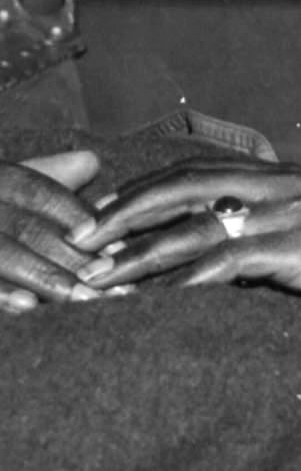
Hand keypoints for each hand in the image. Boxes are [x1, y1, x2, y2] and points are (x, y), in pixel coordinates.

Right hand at [0, 152, 103, 310]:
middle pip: (27, 227)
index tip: (118, 243)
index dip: (79, 218)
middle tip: (117, 283)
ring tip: (85, 299)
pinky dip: (0, 293)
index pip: (39, 192)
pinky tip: (27, 308)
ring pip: (4, 253)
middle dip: (75, 257)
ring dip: (45, 279)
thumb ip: (43, 175)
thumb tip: (90, 162)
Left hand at [72, 160, 300, 340]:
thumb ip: (270, 244)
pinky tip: (155, 303)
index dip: (144, 191)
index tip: (100, 219)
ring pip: (198, 226)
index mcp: (293, 180)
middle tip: (80, 242)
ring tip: (99, 280)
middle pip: (186, 185)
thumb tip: (213, 262)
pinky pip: (228, 262)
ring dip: (140, 255)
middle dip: (124, 213)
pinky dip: (184, 283)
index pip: (201, 171)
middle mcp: (293, 185)